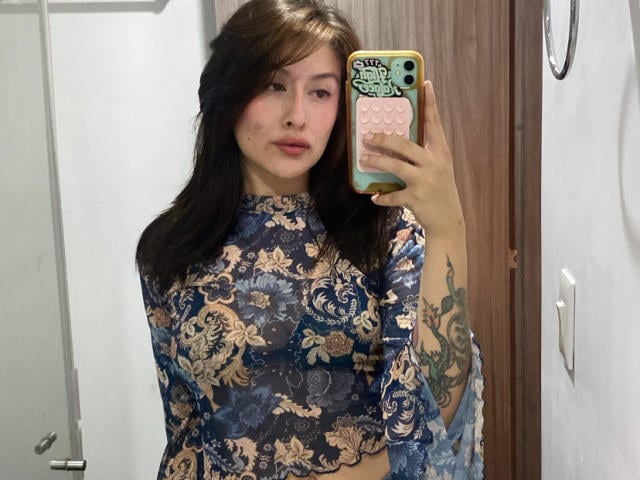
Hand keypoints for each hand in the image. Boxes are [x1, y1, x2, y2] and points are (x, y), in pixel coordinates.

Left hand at [360, 81, 464, 238]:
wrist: (448, 220)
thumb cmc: (439, 189)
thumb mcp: (438, 167)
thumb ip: (423, 153)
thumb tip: (396, 140)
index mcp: (441, 152)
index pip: (434, 123)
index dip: (430, 103)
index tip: (425, 83)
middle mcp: (434, 164)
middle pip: (405, 145)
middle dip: (384, 139)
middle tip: (367, 136)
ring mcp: (426, 181)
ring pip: (396, 166)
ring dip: (377, 162)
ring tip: (363, 159)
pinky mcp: (416, 198)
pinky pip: (393, 195)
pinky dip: (382, 197)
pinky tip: (374, 196)